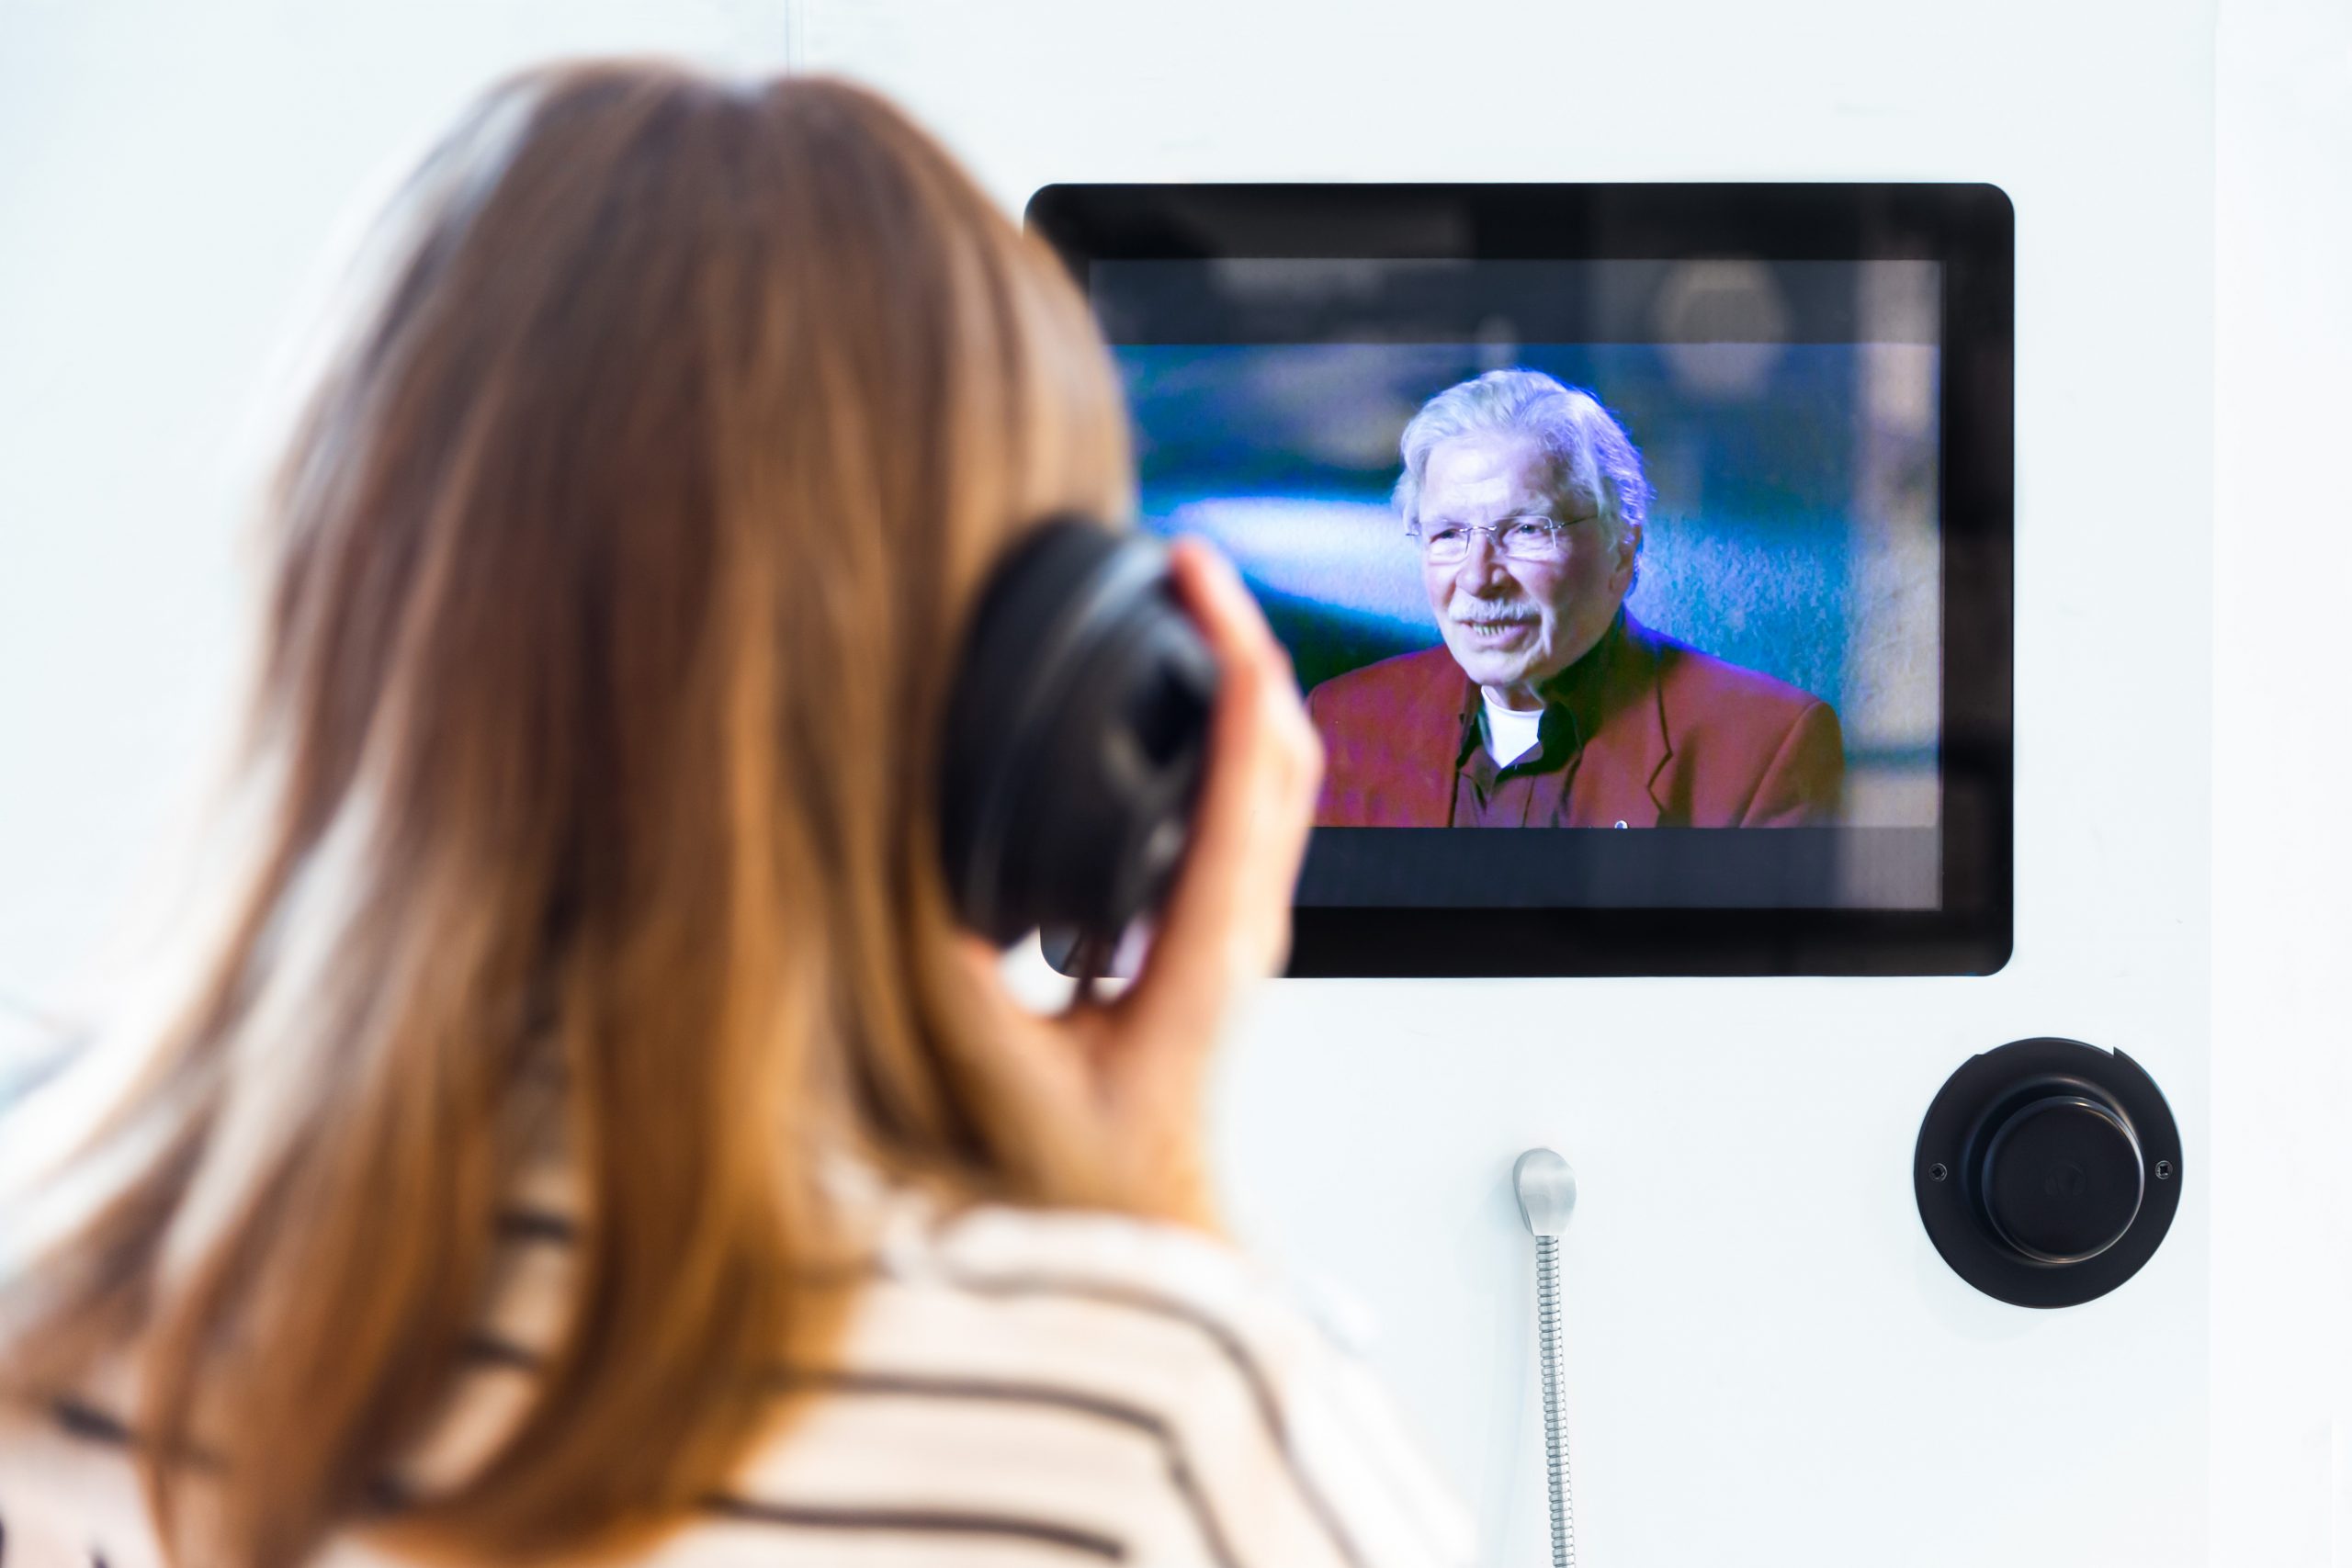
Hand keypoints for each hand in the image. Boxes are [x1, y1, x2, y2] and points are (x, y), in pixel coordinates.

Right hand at [952, 538, 1322, 1228]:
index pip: (1250, 774)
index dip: (1231, 656)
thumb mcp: (981, 1059)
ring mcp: (1247, 930)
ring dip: (1243, 679)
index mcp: (1204, 951)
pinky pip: (1255, 806)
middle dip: (1245, 640)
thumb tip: (898, 840)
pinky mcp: (1226, 933)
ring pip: (1284, 774)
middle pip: (1290, 751)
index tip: (1193, 575)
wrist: (1139, 1232)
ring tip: (1180, 605)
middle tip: (1183, 562)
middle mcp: (1246, 930)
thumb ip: (938, 952)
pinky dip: (1227, 728)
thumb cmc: (1079, 1178)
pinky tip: (1169, 701)